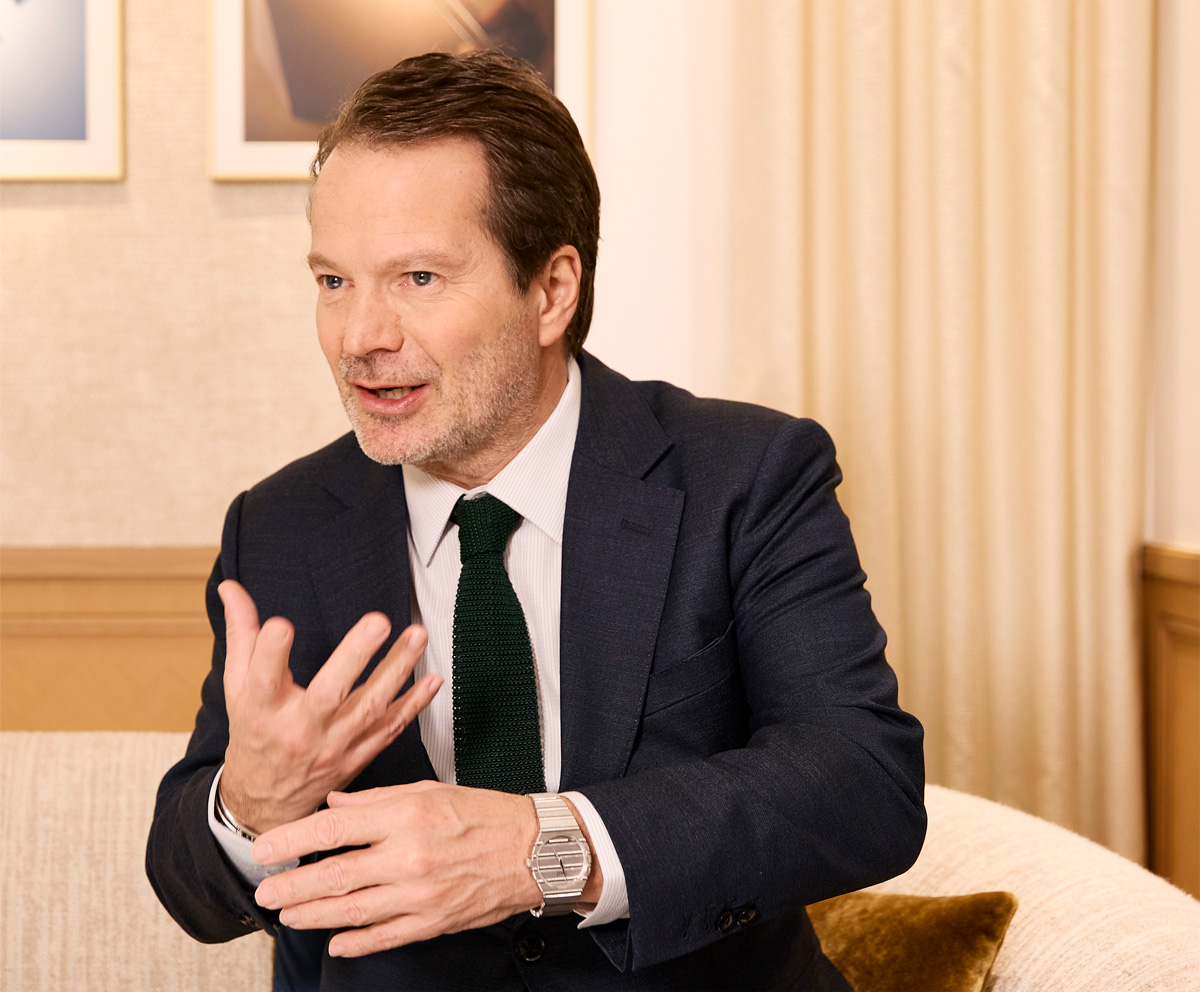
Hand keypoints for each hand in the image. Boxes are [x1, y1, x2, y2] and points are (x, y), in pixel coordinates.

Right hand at [217, 580, 441, 832]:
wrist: (267, 802)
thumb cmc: (254, 733)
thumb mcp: (238, 687)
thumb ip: (242, 635)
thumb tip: (230, 587)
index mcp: (263, 711)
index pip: (264, 679)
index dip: (270, 652)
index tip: (281, 624)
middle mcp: (299, 730)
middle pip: (328, 694)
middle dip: (354, 657)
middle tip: (378, 621)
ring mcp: (333, 746)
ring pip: (369, 708)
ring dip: (397, 670)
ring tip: (417, 635)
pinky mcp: (358, 755)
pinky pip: (390, 728)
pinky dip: (414, 704)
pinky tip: (432, 679)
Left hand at [250, 783, 542, 956]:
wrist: (534, 849)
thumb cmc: (485, 814)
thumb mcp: (429, 790)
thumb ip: (377, 800)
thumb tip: (335, 806)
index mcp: (406, 815)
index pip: (334, 829)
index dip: (292, 840)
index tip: (265, 848)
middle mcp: (409, 856)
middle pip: (335, 875)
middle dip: (292, 886)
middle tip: (265, 891)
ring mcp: (420, 893)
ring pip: (352, 910)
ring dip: (313, 915)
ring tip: (288, 914)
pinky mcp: (433, 921)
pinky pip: (385, 936)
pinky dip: (356, 942)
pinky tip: (335, 942)